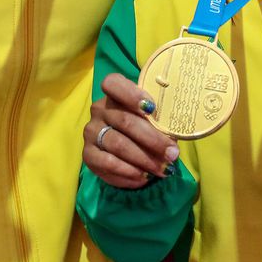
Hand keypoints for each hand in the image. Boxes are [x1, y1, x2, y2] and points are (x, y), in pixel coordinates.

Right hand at [82, 73, 179, 188]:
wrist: (126, 146)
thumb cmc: (145, 124)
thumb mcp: (153, 117)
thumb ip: (160, 121)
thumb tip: (173, 139)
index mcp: (114, 92)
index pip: (113, 84)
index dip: (131, 94)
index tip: (152, 108)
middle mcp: (99, 109)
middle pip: (125, 121)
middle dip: (152, 140)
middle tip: (172, 154)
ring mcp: (91, 132)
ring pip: (118, 145)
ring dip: (144, 160)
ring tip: (162, 170)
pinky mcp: (88, 154)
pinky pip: (107, 164)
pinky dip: (128, 173)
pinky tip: (144, 178)